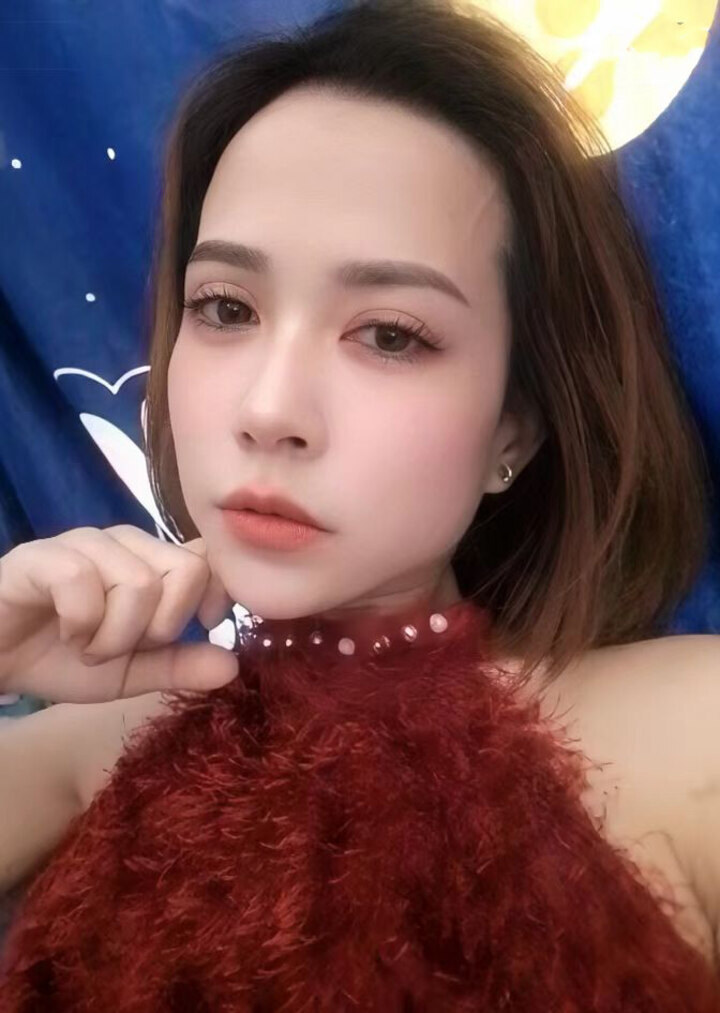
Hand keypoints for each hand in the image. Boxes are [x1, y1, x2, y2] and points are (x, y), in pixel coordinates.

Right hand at [0, 525, 236, 702]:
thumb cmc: (62, 657)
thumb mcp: (130, 674)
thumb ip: (179, 666)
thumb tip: (233, 666)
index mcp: (153, 562)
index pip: (209, 559)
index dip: (217, 595)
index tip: (206, 626)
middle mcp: (126, 543)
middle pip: (185, 572)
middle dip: (161, 628)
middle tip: (121, 648)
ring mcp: (85, 542)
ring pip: (140, 582)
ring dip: (114, 635)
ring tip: (86, 646)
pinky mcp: (42, 555)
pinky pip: (84, 582)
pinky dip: (80, 624)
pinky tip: (65, 634)